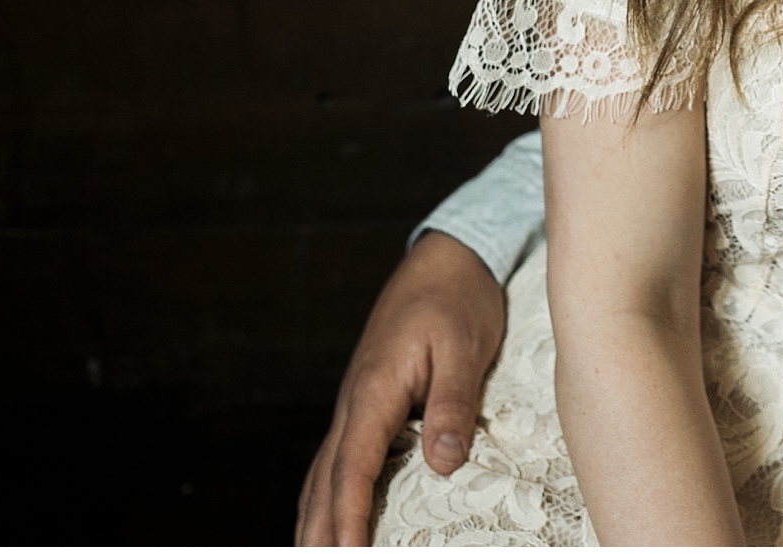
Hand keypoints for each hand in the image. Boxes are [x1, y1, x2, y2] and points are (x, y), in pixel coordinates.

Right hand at [295, 231, 507, 545]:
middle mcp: (354, 402)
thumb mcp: (465, 347)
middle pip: (325, 481)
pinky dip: (330, 493)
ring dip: (317, 517)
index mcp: (374, 390)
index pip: (353, 468)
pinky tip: (334, 515)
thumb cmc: (457, 297)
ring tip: (319, 553)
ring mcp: (356, 404)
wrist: (446, 258)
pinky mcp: (368, 403)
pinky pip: (341, 458)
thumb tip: (443, 464)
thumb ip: (452, 404)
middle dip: (318, 531)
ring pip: (324, 473)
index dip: (347, 517)